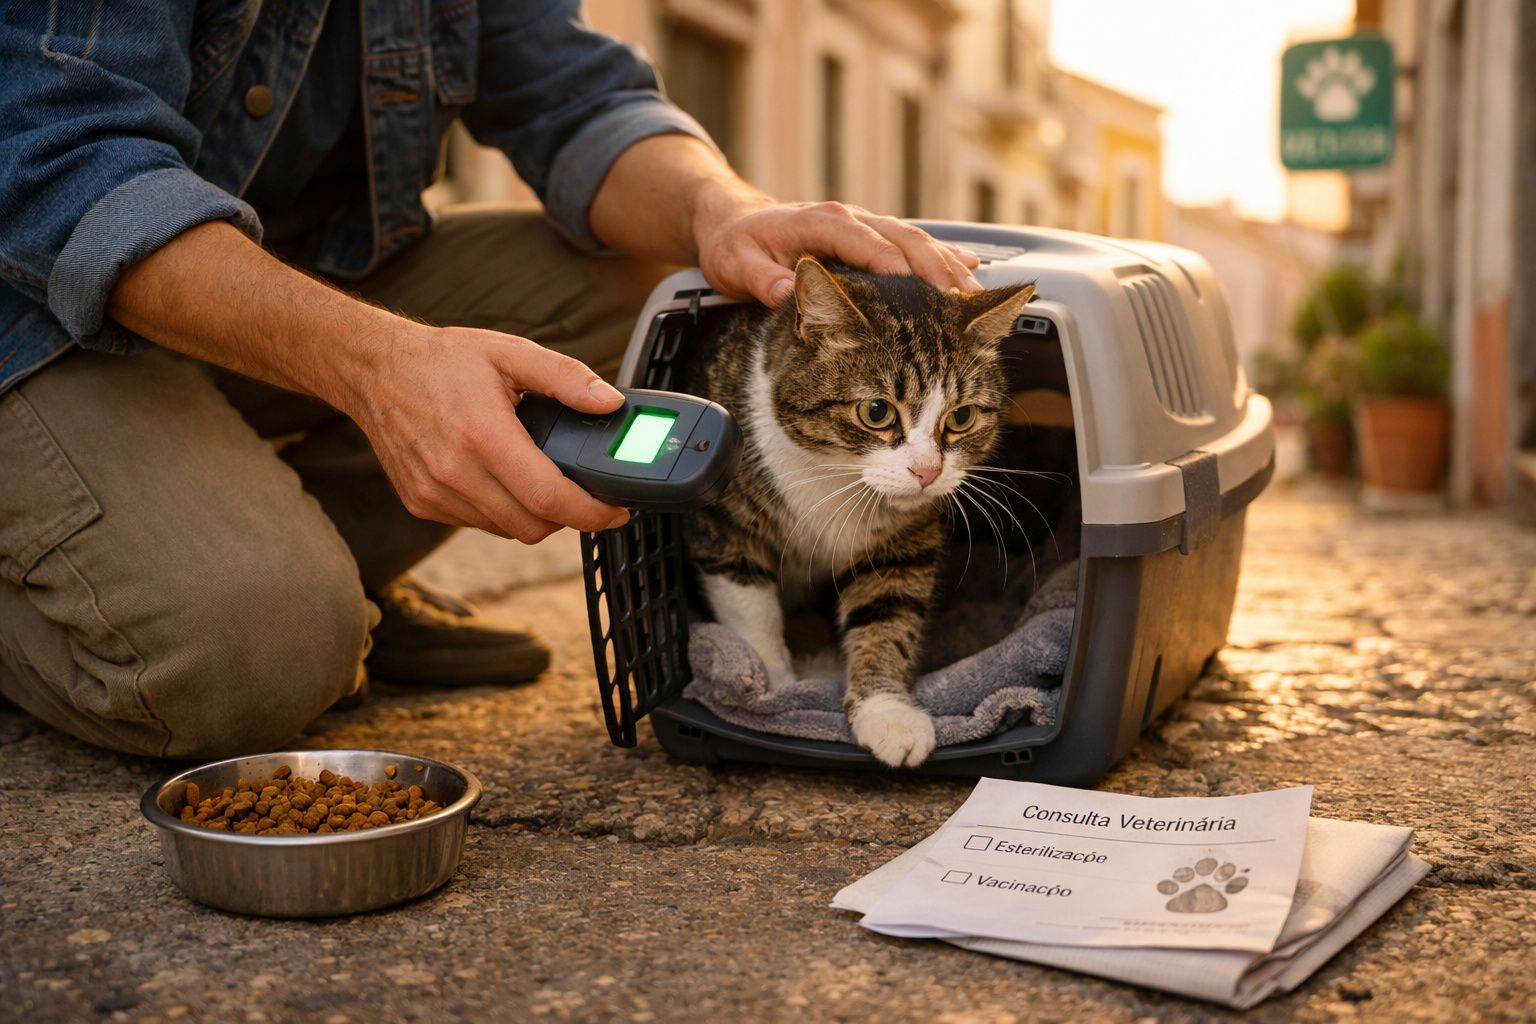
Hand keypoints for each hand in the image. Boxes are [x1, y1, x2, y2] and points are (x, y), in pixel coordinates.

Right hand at [346, 324, 630, 542]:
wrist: (374, 369)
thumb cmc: (443, 361)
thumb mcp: (510, 353)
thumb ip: (565, 377)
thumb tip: (609, 403)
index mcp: (482, 435)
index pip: (549, 499)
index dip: (591, 513)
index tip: (616, 511)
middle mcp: (455, 472)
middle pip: (532, 526)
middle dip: (569, 517)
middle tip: (585, 494)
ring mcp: (434, 493)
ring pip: (507, 530)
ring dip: (535, 516)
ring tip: (543, 481)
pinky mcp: (421, 504)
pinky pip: (479, 524)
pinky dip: (502, 512)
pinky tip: (504, 480)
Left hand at [693, 193, 983, 307]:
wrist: (735, 221)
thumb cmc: (736, 246)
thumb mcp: (737, 264)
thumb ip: (763, 279)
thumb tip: (788, 293)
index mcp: (821, 223)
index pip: (864, 242)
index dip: (891, 264)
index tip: (915, 289)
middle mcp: (850, 220)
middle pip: (903, 240)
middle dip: (935, 269)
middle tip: (961, 300)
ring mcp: (865, 228)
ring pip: (916, 242)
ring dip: (947, 266)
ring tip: (974, 295)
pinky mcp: (872, 240)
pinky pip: (913, 246)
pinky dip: (943, 258)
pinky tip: (971, 271)